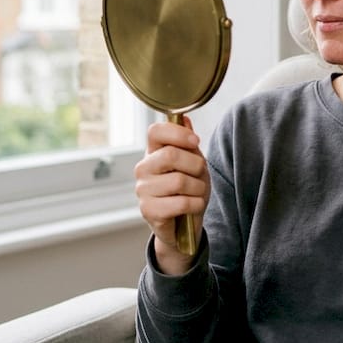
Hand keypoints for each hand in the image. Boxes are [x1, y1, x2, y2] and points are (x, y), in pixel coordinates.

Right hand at [134, 116, 208, 274]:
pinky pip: (180, 203)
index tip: (195, 142)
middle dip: (196, 165)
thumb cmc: (189, 190)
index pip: (155, 131)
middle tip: (200, 175)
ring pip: (179, 181)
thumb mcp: (194, 163)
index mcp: (152, 152)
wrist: (185, 224)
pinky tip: (193, 206)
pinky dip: (195, 204)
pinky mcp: (148, 211)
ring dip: (198, 188)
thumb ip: (188, 142)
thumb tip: (184, 118)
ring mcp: (143, 190)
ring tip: (196, 193)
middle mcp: (143, 169)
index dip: (177, 133)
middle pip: (171, 155)